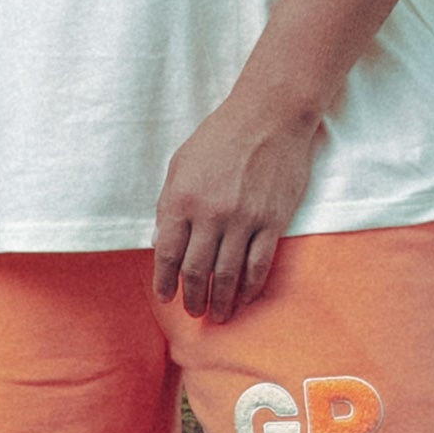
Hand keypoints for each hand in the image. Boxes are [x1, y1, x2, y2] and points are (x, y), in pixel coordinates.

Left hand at [152, 96, 317, 322]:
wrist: (269, 117)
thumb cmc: (220, 137)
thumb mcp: (180, 164)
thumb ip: (169, 204)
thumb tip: (161, 242)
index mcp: (181, 199)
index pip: (166, 253)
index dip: (164, 281)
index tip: (165, 296)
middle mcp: (210, 214)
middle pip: (195, 270)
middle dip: (192, 297)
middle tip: (192, 312)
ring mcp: (243, 220)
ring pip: (227, 274)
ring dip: (220, 300)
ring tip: (217, 315)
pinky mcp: (272, 221)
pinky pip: (259, 264)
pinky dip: (249, 287)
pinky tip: (243, 298)